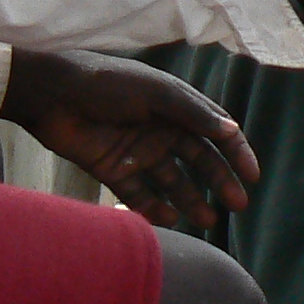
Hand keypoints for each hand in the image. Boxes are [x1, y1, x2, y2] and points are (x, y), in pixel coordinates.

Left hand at [0, 49, 260, 228]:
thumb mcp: (155, 92)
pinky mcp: (113, 171)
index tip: (252, 176)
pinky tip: (169, 219)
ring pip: (173, 182)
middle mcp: (161, 130)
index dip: (237, 153)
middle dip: (220, 182)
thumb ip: (192, 112)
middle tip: (237, 205)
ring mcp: (138, 152)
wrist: (51, 95)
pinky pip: (140, 196)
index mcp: (176, 107)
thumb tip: (231, 130)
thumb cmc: (107, 84)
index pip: (215, 132)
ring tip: (207, 219)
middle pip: (199, 161)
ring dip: (192, 200)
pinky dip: (155, 209)